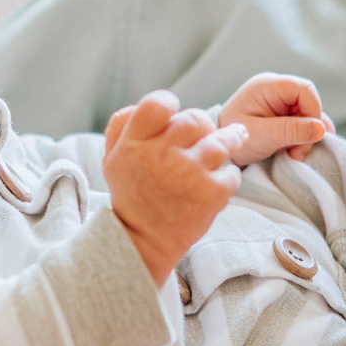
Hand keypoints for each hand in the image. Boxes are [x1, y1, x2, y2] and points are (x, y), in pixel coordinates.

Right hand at [102, 91, 242, 283]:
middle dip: (201, 126)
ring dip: (229, 140)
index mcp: (135, 142)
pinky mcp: (211, 194)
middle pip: (195, 119)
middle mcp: (162, 154)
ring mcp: (189, 173)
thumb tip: (147, 105)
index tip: (174, 116)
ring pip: (222, 141)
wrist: (142, 242)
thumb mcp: (112, 157)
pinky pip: (232, 173)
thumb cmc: (131, 195)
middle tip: (202, 136)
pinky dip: (228, 177)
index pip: (157, 103)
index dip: (170, 104)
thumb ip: (122, 124)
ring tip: (234, 139)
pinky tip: (219, 181)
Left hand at [215, 73, 333, 166]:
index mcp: (267, 86)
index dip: (313, 111)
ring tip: (294, 154)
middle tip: (297, 152)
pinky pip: (303, 122)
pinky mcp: (283, 115)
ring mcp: (280, 102)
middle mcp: (276, 89)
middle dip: (310, 129)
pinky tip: (293, 151)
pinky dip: (303, 138)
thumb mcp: (261, 136)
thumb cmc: (233, 136)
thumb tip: (321, 129)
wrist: (219, 147)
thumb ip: (290, 130)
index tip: (309, 137)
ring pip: (309, 114)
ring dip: (307, 136)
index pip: (305, 89)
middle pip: (309, 103)